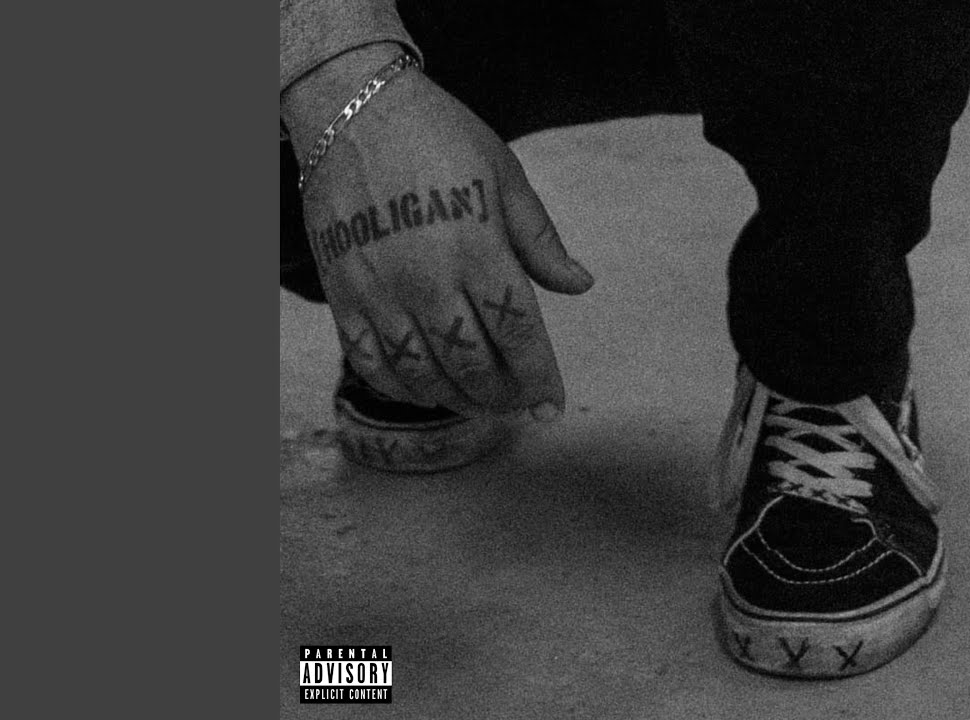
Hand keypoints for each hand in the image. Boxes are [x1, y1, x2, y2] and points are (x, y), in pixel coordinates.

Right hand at [282, 44, 593, 418]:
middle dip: (503, 396)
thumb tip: (581, 285)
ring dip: (457, 400)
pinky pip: (370, 361)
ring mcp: (380, 290)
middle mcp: (428, 278)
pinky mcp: (342, 292)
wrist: (351, 108)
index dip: (540, 379)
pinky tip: (425, 390)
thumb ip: (540, 240)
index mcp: (478, 248)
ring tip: (479, 404)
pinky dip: (400, 387)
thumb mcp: (505, 176)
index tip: (552, 406)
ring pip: (422, 373)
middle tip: (519, 406)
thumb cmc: (439, 136)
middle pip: (473, 364)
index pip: (519, 334)